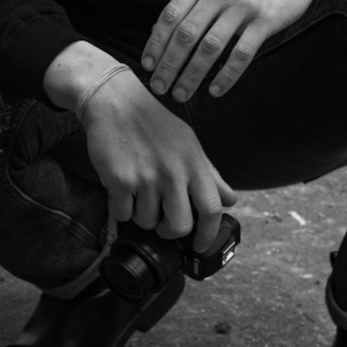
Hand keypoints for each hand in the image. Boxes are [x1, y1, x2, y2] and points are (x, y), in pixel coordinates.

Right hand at [79, 70, 236, 251]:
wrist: (114, 101)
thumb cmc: (153, 123)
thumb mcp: (188, 143)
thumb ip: (209, 173)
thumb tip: (231, 200)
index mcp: (194, 162)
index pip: (212, 209)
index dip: (208, 234)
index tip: (200, 246)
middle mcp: (173, 171)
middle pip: (180, 226)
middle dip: (169, 232)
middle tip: (162, 224)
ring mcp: (147, 177)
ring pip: (147, 222)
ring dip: (141, 216)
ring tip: (138, 194)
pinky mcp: (120, 180)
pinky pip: (122, 214)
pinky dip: (120, 208)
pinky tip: (120, 189)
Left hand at [142, 0, 342, 102]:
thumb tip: (162, 31)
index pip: (170, 15)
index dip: (156, 42)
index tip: (147, 65)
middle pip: (186, 35)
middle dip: (169, 65)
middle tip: (159, 87)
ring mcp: (243, 6)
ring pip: (209, 48)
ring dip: (192, 75)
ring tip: (181, 94)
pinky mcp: (266, 20)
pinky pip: (242, 53)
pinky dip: (226, 75)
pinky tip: (215, 91)